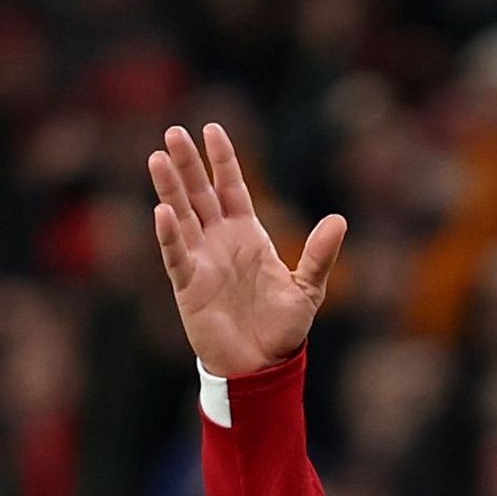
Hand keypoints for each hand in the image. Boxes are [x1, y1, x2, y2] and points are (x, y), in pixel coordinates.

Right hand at [147, 123, 346, 379]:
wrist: (261, 366)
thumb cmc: (282, 328)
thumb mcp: (308, 289)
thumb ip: (320, 255)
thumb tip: (339, 220)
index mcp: (248, 235)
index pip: (231, 188)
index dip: (222, 160)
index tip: (212, 129)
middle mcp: (220, 241)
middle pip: (201, 193)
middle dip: (189, 164)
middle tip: (175, 132)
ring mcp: (202, 260)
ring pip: (182, 215)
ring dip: (170, 187)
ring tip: (158, 157)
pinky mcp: (188, 285)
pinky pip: (176, 254)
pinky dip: (170, 234)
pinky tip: (163, 211)